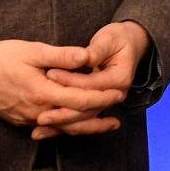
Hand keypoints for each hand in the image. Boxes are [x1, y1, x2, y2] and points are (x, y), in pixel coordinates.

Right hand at [0, 39, 123, 128]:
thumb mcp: (31, 51)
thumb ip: (60, 55)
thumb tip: (87, 56)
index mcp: (41, 93)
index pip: (80, 101)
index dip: (102, 97)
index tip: (119, 92)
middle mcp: (36, 112)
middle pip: (75, 120)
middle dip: (99, 115)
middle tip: (119, 110)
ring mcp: (27, 120)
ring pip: (63, 128)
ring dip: (86, 126)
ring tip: (108, 124)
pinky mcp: (20, 121)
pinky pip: (49, 128)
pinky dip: (67, 127)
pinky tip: (78, 125)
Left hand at [32, 22, 151, 139]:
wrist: (129, 44)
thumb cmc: (117, 39)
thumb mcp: (108, 39)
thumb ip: (95, 50)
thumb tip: (84, 57)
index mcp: (119, 78)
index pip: (91, 84)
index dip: (70, 80)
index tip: (50, 74)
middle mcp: (116, 94)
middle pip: (88, 108)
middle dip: (63, 112)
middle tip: (41, 114)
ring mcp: (107, 102)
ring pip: (83, 118)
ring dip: (61, 124)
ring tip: (40, 126)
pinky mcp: (97, 105)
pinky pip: (80, 119)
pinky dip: (62, 126)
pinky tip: (43, 131)